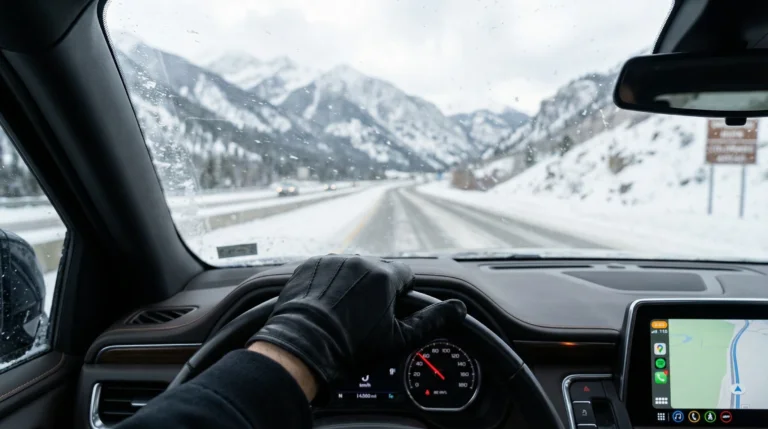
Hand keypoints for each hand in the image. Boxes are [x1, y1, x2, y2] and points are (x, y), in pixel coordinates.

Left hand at [248, 254, 466, 398]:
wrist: (304, 347)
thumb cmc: (351, 347)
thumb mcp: (398, 339)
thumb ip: (431, 320)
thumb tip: (457, 309)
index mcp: (385, 276)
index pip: (406, 276)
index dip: (401, 295)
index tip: (390, 311)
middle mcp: (360, 262)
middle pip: (378, 271)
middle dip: (376, 289)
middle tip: (364, 316)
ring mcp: (333, 261)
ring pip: (352, 269)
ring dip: (352, 284)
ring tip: (341, 311)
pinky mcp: (311, 265)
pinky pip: (328, 269)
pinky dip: (329, 282)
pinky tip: (325, 303)